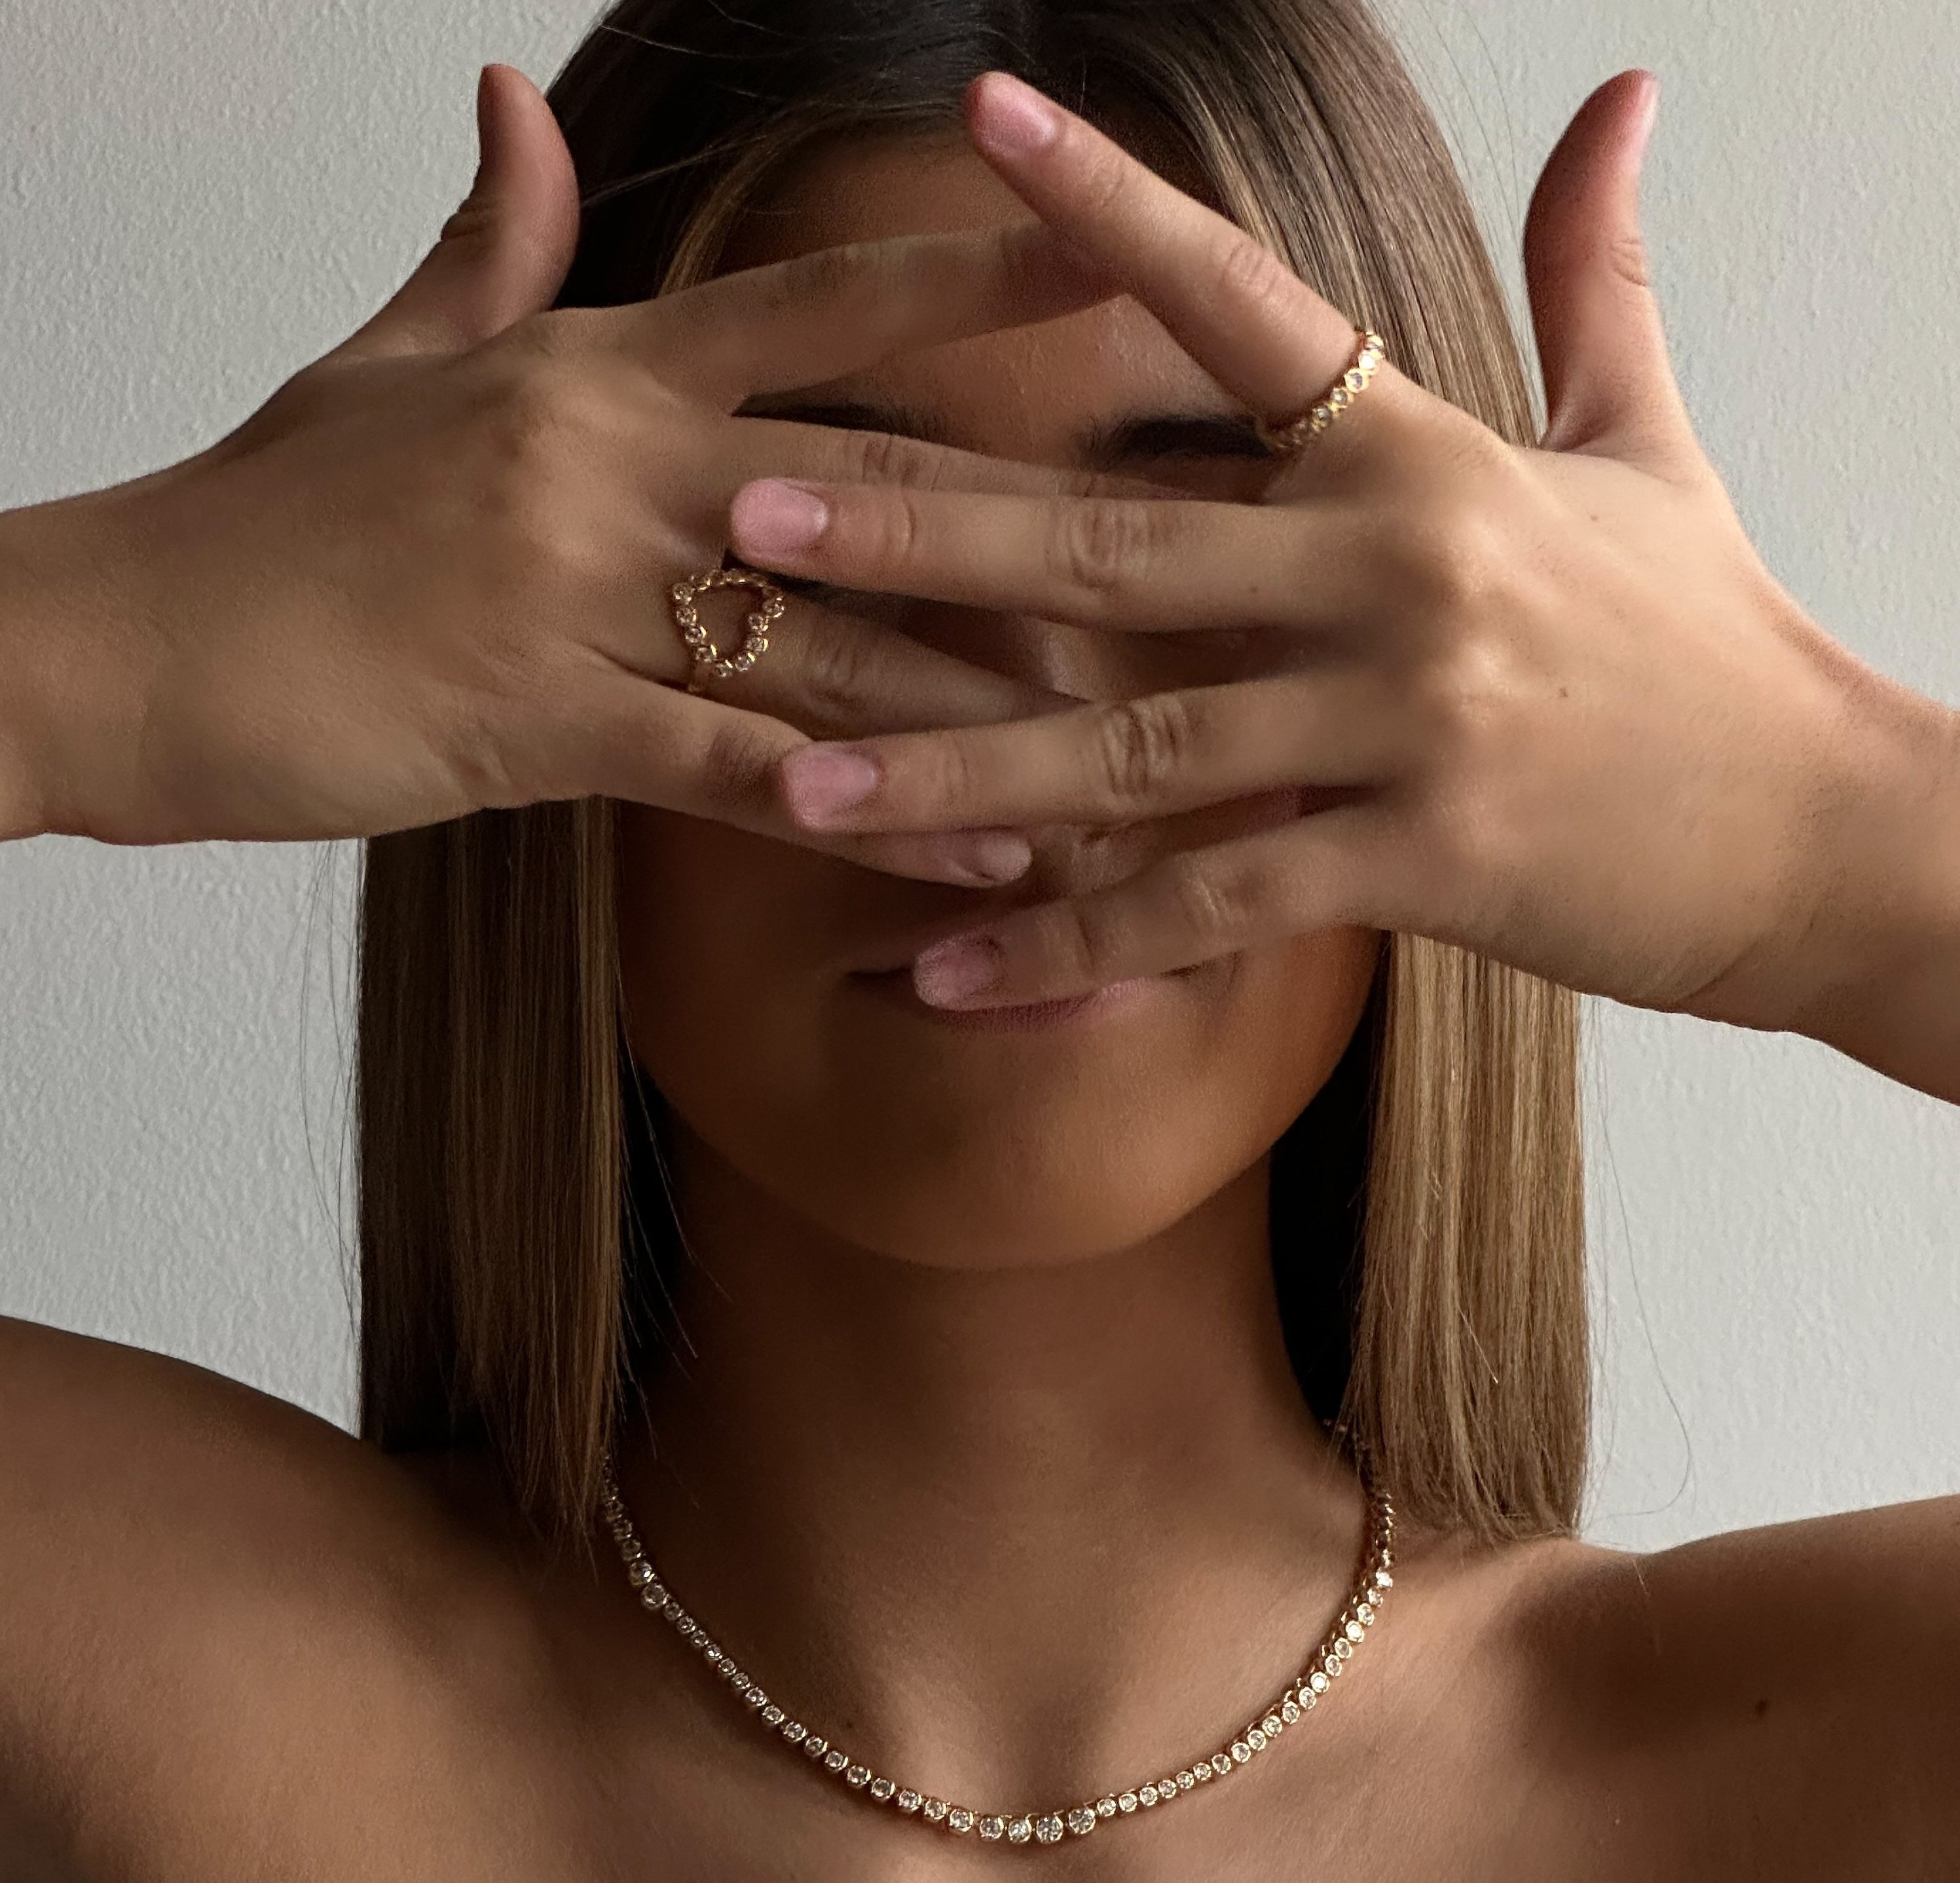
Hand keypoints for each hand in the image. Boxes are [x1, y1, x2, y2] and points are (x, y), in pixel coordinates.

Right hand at [3, 66, 1133, 884]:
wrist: (127, 640)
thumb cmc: (274, 514)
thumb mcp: (392, 363)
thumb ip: (485, 245)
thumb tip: (513, 106)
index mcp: (595, 366)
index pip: (821, 302)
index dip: (977, 265)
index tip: (1117, 244)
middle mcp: (611, 459)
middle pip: (877, 482)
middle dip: (1045, 518)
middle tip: (1200, 549)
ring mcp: (580, 588)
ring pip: (835, 642)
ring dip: (992, 700)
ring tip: (1131, 746)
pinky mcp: (543, 718)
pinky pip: (745, 770)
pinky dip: (872, 813)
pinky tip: (984, 854)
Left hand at [734, 70, 1959, 1054]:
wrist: (1824, 825)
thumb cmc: (1709, 640)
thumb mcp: (1647, 444)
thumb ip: (1598, 278)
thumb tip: (1626, 101)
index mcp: (1427, 453)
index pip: (1245, 304)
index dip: (1111, 208)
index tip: (984, 121)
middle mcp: (1400, 569)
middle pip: (1118, 535)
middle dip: (924, 526)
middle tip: (748, 511)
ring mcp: (1406, 719)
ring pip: (1131, 745)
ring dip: (947, 770)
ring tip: (786, 785)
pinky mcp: (1419, 859)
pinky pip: (1205, 906)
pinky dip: (1069, 949)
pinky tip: (945, 975)